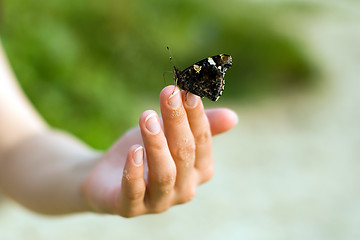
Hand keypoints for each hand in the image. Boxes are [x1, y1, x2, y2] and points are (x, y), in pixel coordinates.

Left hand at [81, 86, 237, 216]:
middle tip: (168, 94)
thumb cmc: (145, 152)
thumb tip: (233, 117)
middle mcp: (184, 189)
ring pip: (165, 173)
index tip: (188, 91)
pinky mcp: (130, 208)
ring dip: (157, 144)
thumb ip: (199, 126)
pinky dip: (135, 171)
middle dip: (177, 122)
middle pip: (184, 154)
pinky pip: (135, 192)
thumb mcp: (169, 134)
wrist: (108, 177)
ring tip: (147, 117)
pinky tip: (133, 150)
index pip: (202, 141)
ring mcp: (159, 202)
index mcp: (199, 170)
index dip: (196, 116)